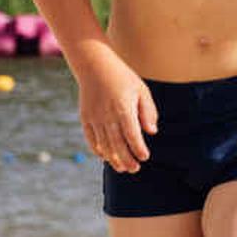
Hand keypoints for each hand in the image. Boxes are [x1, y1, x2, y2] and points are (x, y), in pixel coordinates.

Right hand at [67, 40, 158, 171]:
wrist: (94, 66)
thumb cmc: (122, 77)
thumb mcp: (141, 90)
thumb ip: (147, 112)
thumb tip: (151, 132)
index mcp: (123, 109)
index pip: (132, 135)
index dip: (138, 148)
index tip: (145, 157)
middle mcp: (107, 116)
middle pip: (117, 144)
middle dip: (126, 159)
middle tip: (135, 170)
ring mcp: (94, 118)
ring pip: (103, 145)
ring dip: (113, 158)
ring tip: (122, 168)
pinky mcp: (85, 118)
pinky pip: (91, 139)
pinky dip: (98, 150)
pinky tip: (106, 157)